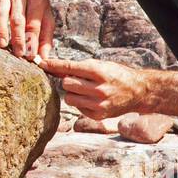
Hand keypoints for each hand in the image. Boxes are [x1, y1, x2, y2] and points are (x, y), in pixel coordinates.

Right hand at [0, 0, 54, 58]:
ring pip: (1, 13)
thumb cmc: (36, 5)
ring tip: (2, 45)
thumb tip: (43, 57)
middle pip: (18, 18)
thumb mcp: (46, 16)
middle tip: (17, 53)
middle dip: (17, 37)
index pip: (34, 22)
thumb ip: (46, 36)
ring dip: (1, 30)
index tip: (31, 56)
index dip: (32, 40)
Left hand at [36, 57, 177, 120]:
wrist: (137, 91)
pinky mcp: (98, 115)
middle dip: (68, 81)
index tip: (40, 62)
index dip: (53, 65)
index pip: (69, 67)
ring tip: (85, 90)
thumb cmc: (116, 74)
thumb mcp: (100, 65)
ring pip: (69, 98)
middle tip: (78, 80)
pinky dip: (80, 103)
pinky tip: (91, 99)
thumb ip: (78, 68)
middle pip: (66, 84)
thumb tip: (52, 67)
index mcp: (98, 71)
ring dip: (73, 93)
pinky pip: (77, 108)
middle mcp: (98, 88)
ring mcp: (99, 103)